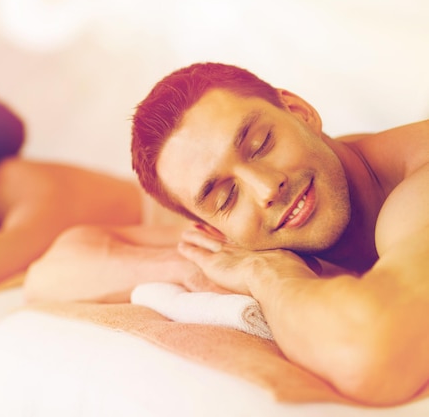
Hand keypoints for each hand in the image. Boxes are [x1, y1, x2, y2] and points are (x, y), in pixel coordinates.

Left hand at [178, 226, 311, 295]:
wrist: (278, 281)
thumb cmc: (295, 276)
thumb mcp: (306, 268)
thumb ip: (310, 267)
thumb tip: (325, 269)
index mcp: (262, 250)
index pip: (246, 242)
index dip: (237, 236)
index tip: (230, 230)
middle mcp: (243, 249)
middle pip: (224, 239)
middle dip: (213, 232)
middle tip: (202, 226)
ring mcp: (227, 256)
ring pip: (208, 243)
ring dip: (198, 237)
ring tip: (188, 231)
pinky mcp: (213, 265)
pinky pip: (197, 254)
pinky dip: (189, 249)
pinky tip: (181, 245)